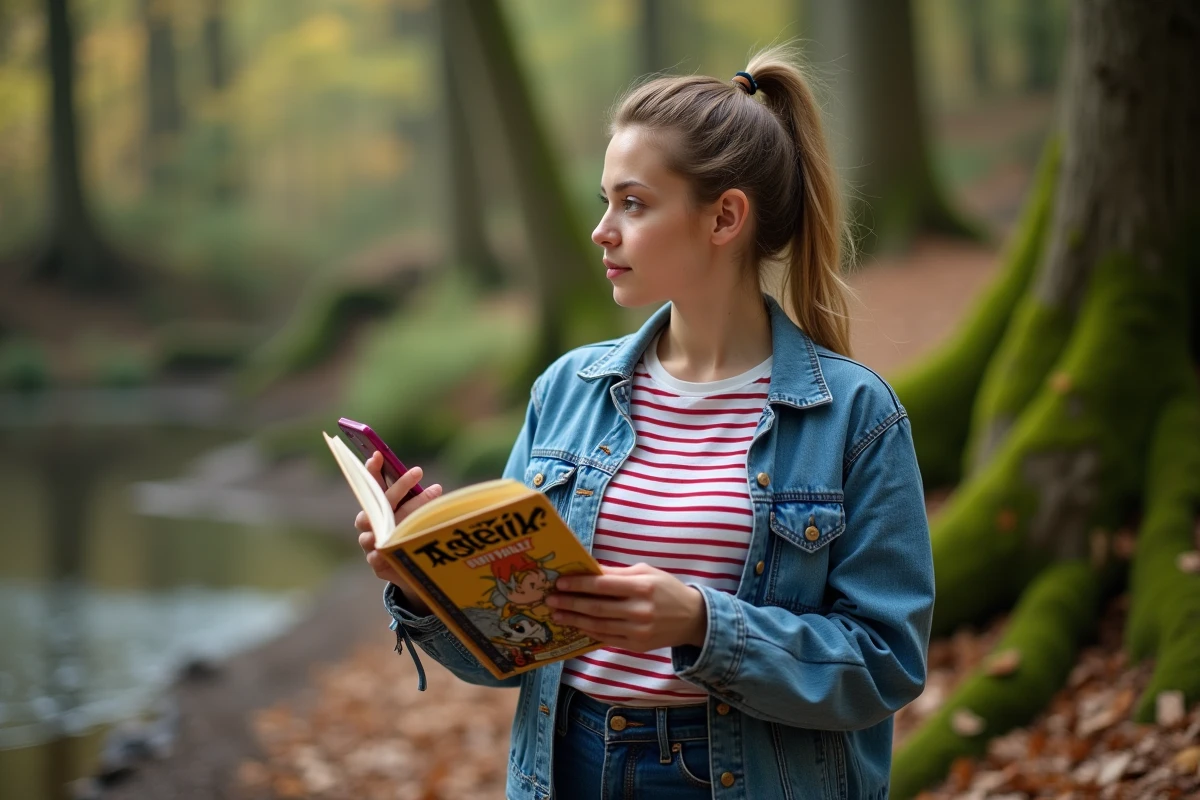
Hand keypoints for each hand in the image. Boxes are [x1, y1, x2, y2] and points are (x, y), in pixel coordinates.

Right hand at [355, 452, 441, 585]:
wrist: (409, 569)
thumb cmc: (411, 533)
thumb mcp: (416, 514)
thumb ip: (418, 501)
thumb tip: (436, 489)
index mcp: (376, 507)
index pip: (371, 485)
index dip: (372, 470)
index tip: (378, 454)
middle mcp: (369, 522)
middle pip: (380, 502)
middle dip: (399, 486)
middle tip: (418, 470)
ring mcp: (369, 543)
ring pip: (380, 528)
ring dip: (401, 518)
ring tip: (419, 515)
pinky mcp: (376, 564)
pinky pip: (378, 556)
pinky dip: (388, 550)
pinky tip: (399, 546)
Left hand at [546, 563, 707, 651]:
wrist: (692, 618)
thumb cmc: (667, 589)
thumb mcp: (646, 572)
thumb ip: (617, 573)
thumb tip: (588, 570)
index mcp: (642, 587)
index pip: (603, 585)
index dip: (579, 584)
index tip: (560, 582)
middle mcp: (639, 610)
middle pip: (596, 607)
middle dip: (570, 603)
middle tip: (550, 600)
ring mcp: (638, 630)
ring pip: (598, 625)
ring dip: (574, 619)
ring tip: (557, 614)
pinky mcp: (637, 646)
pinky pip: (606, 638)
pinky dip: (589, 631)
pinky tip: (576, 625)